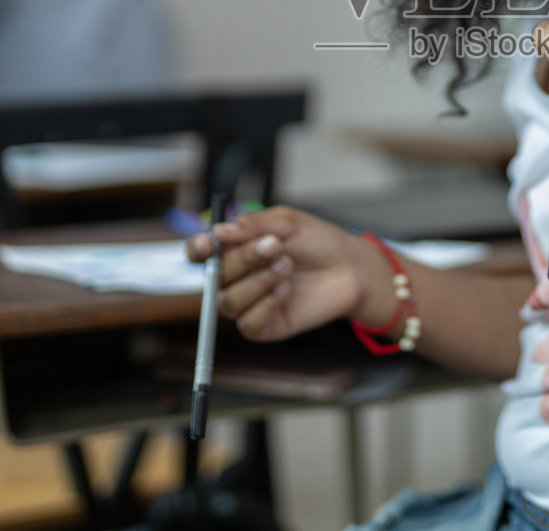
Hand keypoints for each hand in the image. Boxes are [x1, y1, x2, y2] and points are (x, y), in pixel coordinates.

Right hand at [185, 207, 388, 342]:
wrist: (351, 268)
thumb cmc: (319, 242)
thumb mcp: (288, 222)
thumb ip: (254, 224)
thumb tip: (219, 231)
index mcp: (236, 249)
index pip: (200, 254)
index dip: (197, 249)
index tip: (208, 243)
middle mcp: (237, 278)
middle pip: (216, 275)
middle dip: (245, 258)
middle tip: (275, 246)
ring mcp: (250, 303)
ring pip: (229, 301)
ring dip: (257, 282)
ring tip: (287, 266)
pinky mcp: (265, 326)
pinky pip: (248, 324)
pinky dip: (264, 306)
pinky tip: (285, 291)